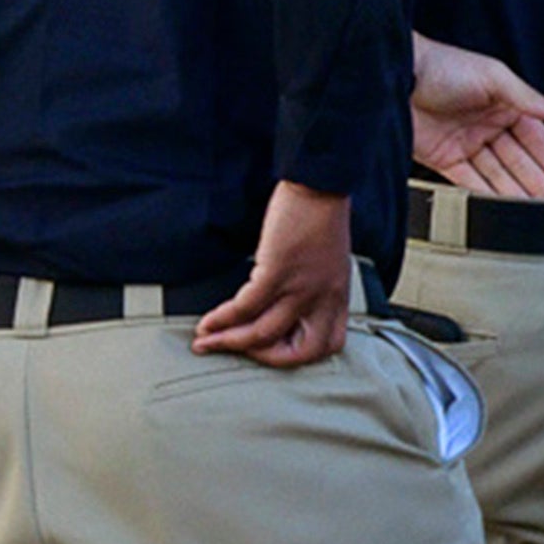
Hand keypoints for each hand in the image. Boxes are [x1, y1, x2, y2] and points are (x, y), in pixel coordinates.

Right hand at [192, 181, 356, 367]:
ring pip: (264, 333)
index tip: (270, 351)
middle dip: (264, 358)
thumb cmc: (320, 218)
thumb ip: (315, 289)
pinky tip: (208, 322)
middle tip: (238, 351)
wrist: (319, 185)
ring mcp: (301, 287)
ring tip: (205, 343)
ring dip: (230, 342)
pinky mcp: (278, 271)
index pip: (326, 346)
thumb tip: (286, 306)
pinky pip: (245, 307)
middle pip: (299, 352)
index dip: (298, 356)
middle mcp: (323, 298)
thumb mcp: (329, 263)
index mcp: (338, 297)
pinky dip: (222, 319)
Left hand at [411, 32, 543, 200]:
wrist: (395, 77)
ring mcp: (465, 142)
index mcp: (503, 104)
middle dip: (538, 184)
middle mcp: (486, 125)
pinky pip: (470, 181)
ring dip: (516, 193)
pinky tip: (501, 207)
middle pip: (518, 161)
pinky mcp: (443, 158)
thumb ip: (529, 99)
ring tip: (534, 213)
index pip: (536, 139)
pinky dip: (486, 195)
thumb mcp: (494, 77)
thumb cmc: (442, 65)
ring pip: (497, 174)